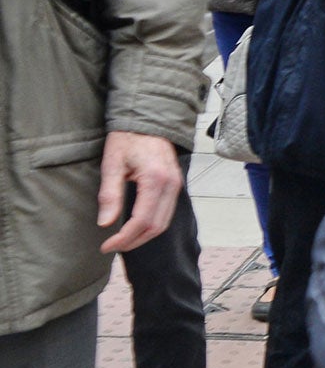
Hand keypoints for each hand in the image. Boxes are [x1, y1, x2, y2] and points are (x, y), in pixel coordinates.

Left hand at [98, 131, 182, 253]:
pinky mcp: (175, 186)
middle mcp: (172, 185)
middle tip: (112, 246)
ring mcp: (177, 185)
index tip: (106, 245)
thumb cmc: (128, 138)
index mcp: (156, 179)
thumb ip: (110, 194)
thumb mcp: (112, 164)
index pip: (142, 220)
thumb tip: (105, 223)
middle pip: (156, 226)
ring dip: (143, 236)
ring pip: (164, 223)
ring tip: (122, 240)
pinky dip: (151, 226)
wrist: (148, 121)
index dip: (124, 237)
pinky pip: (167, 213)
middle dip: (134, 241)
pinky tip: (135, 227)